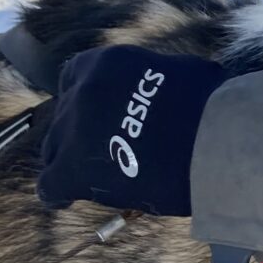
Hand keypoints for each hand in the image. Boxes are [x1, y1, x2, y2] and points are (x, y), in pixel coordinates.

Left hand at [35, 45, 228, 216]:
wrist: (212, 141)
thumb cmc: (210, 106)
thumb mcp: (180, 71)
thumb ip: (156, 78)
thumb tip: (167, 86)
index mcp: (106, 63)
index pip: (76, 76)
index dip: (86, 98)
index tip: (99, 114)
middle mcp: (83, 90)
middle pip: (65, 115)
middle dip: (79, 132)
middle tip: (101, 149)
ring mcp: (74, 129)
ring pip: (54, 148)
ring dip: (69, 160)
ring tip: (89, 176)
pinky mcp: (73, 169)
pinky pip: (51, 184)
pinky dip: (59, 192)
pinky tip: (68, 199)